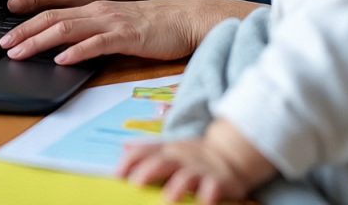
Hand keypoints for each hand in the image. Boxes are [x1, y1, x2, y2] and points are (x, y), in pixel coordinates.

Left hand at [0, 0, 204, 64]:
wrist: (187, 18)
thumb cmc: (154, 28)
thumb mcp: (118, 28)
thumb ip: (94, 36)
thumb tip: (66, 52)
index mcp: (94, 10)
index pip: (52, 14)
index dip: (27, 25)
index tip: (5, 39)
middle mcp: (98, 12)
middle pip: (53, 19)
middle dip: (24, 32)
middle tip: (2, 47)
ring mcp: (112, 22)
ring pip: (68, 29)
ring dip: (40, 41)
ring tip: (20, 53)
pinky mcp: (128, 36)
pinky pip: (97, 43)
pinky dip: (77, 51)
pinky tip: (62, 61)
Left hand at [119, 127, 271, 204]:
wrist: (230, 154)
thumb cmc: (193, 158)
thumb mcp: (171, 149)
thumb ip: (150, 151)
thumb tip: (124, 147)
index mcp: (168, 150)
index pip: (144, 151)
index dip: (129, 161)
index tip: (117, 175)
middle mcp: (182, 158)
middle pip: (162, 162)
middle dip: (148, 171)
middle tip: (135, 184)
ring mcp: (199, 170)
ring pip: (187, 177)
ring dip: (177, 186)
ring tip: (168, 198)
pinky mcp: (218, 182)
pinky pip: (213, 189)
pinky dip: (208, 197)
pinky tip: (204, 204)